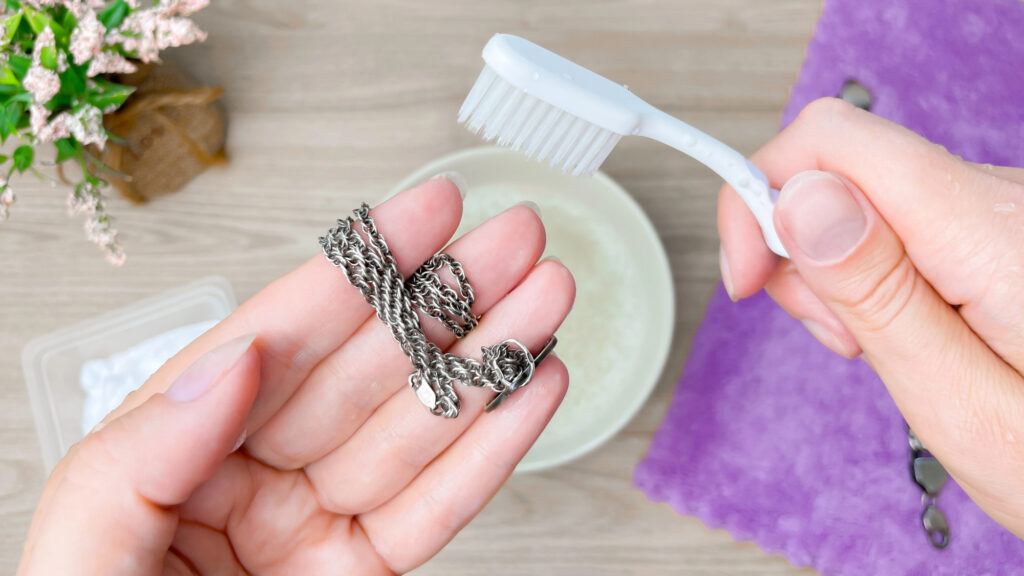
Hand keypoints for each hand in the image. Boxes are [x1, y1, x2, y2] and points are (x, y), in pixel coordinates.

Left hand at [17, 178, 573, 574]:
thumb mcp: (83, 555)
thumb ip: (144, 450)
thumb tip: (237, 354)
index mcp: (180, 450)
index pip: (283, 337)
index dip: (362, 265)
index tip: (426, 211)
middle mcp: (256, 476)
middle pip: (371, 368)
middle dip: (451, 297)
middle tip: (516, 240)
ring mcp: (318, 527)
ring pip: (421, 426)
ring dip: (491, 359)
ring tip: (548, 299)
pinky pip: (441, 507)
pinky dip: (494, 448)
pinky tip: (534, 389)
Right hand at [718, 97, 1023, 535]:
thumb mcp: (960, 402)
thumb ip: (879, 294)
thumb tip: (802, 197)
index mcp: (994, 236)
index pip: (835, 140)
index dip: (764, 192)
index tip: (748, 273)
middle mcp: (1004, 200)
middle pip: (843, 167)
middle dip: (800, 248)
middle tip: (838, 335)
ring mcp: (1002, 208)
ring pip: (864, 196)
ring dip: (837, 270)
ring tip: (876, 344)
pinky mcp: (995, 224)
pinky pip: (900, 219)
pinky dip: (873, 274)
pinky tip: (903, 327)